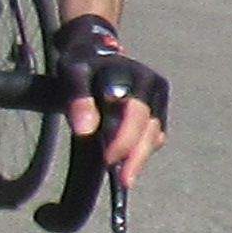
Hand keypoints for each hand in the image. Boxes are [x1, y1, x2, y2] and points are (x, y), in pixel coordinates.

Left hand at [48, 14, 171, 189]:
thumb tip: (85, 131)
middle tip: (122, 181)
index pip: (134, 113)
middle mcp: (154, 87)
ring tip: (125, 179)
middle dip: (135, 155)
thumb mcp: (72, 74)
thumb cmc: (83, 64)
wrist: (97, 51)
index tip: (108, 160)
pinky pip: (154, 137)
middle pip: (149, 128)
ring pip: (154, 135)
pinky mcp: (158, 112)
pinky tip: (128, 163)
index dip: (123, 139)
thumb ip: (78, 99)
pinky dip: (142, 151)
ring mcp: (159, 100)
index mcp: (136, 76)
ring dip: (140, 157)